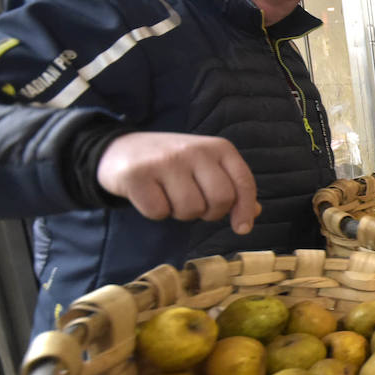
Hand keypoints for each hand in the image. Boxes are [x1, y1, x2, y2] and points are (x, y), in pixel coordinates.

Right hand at [96, 132, 260, 234]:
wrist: (119, 149)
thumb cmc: (171, 163)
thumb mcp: (206, 167)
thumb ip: (231, 186)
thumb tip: (255, 212)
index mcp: (218, 147)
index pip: (244, 182)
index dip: (245, 209)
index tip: (241, 228)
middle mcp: (194, 150)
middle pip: (220, 200)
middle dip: (209, 213)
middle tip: (194, 204)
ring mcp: (165, 161)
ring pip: (190, 209)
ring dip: (180, 213)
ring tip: (169, 195)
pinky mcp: (137, 174)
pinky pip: (158, 212)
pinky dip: (155, 212)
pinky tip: (150, 195)